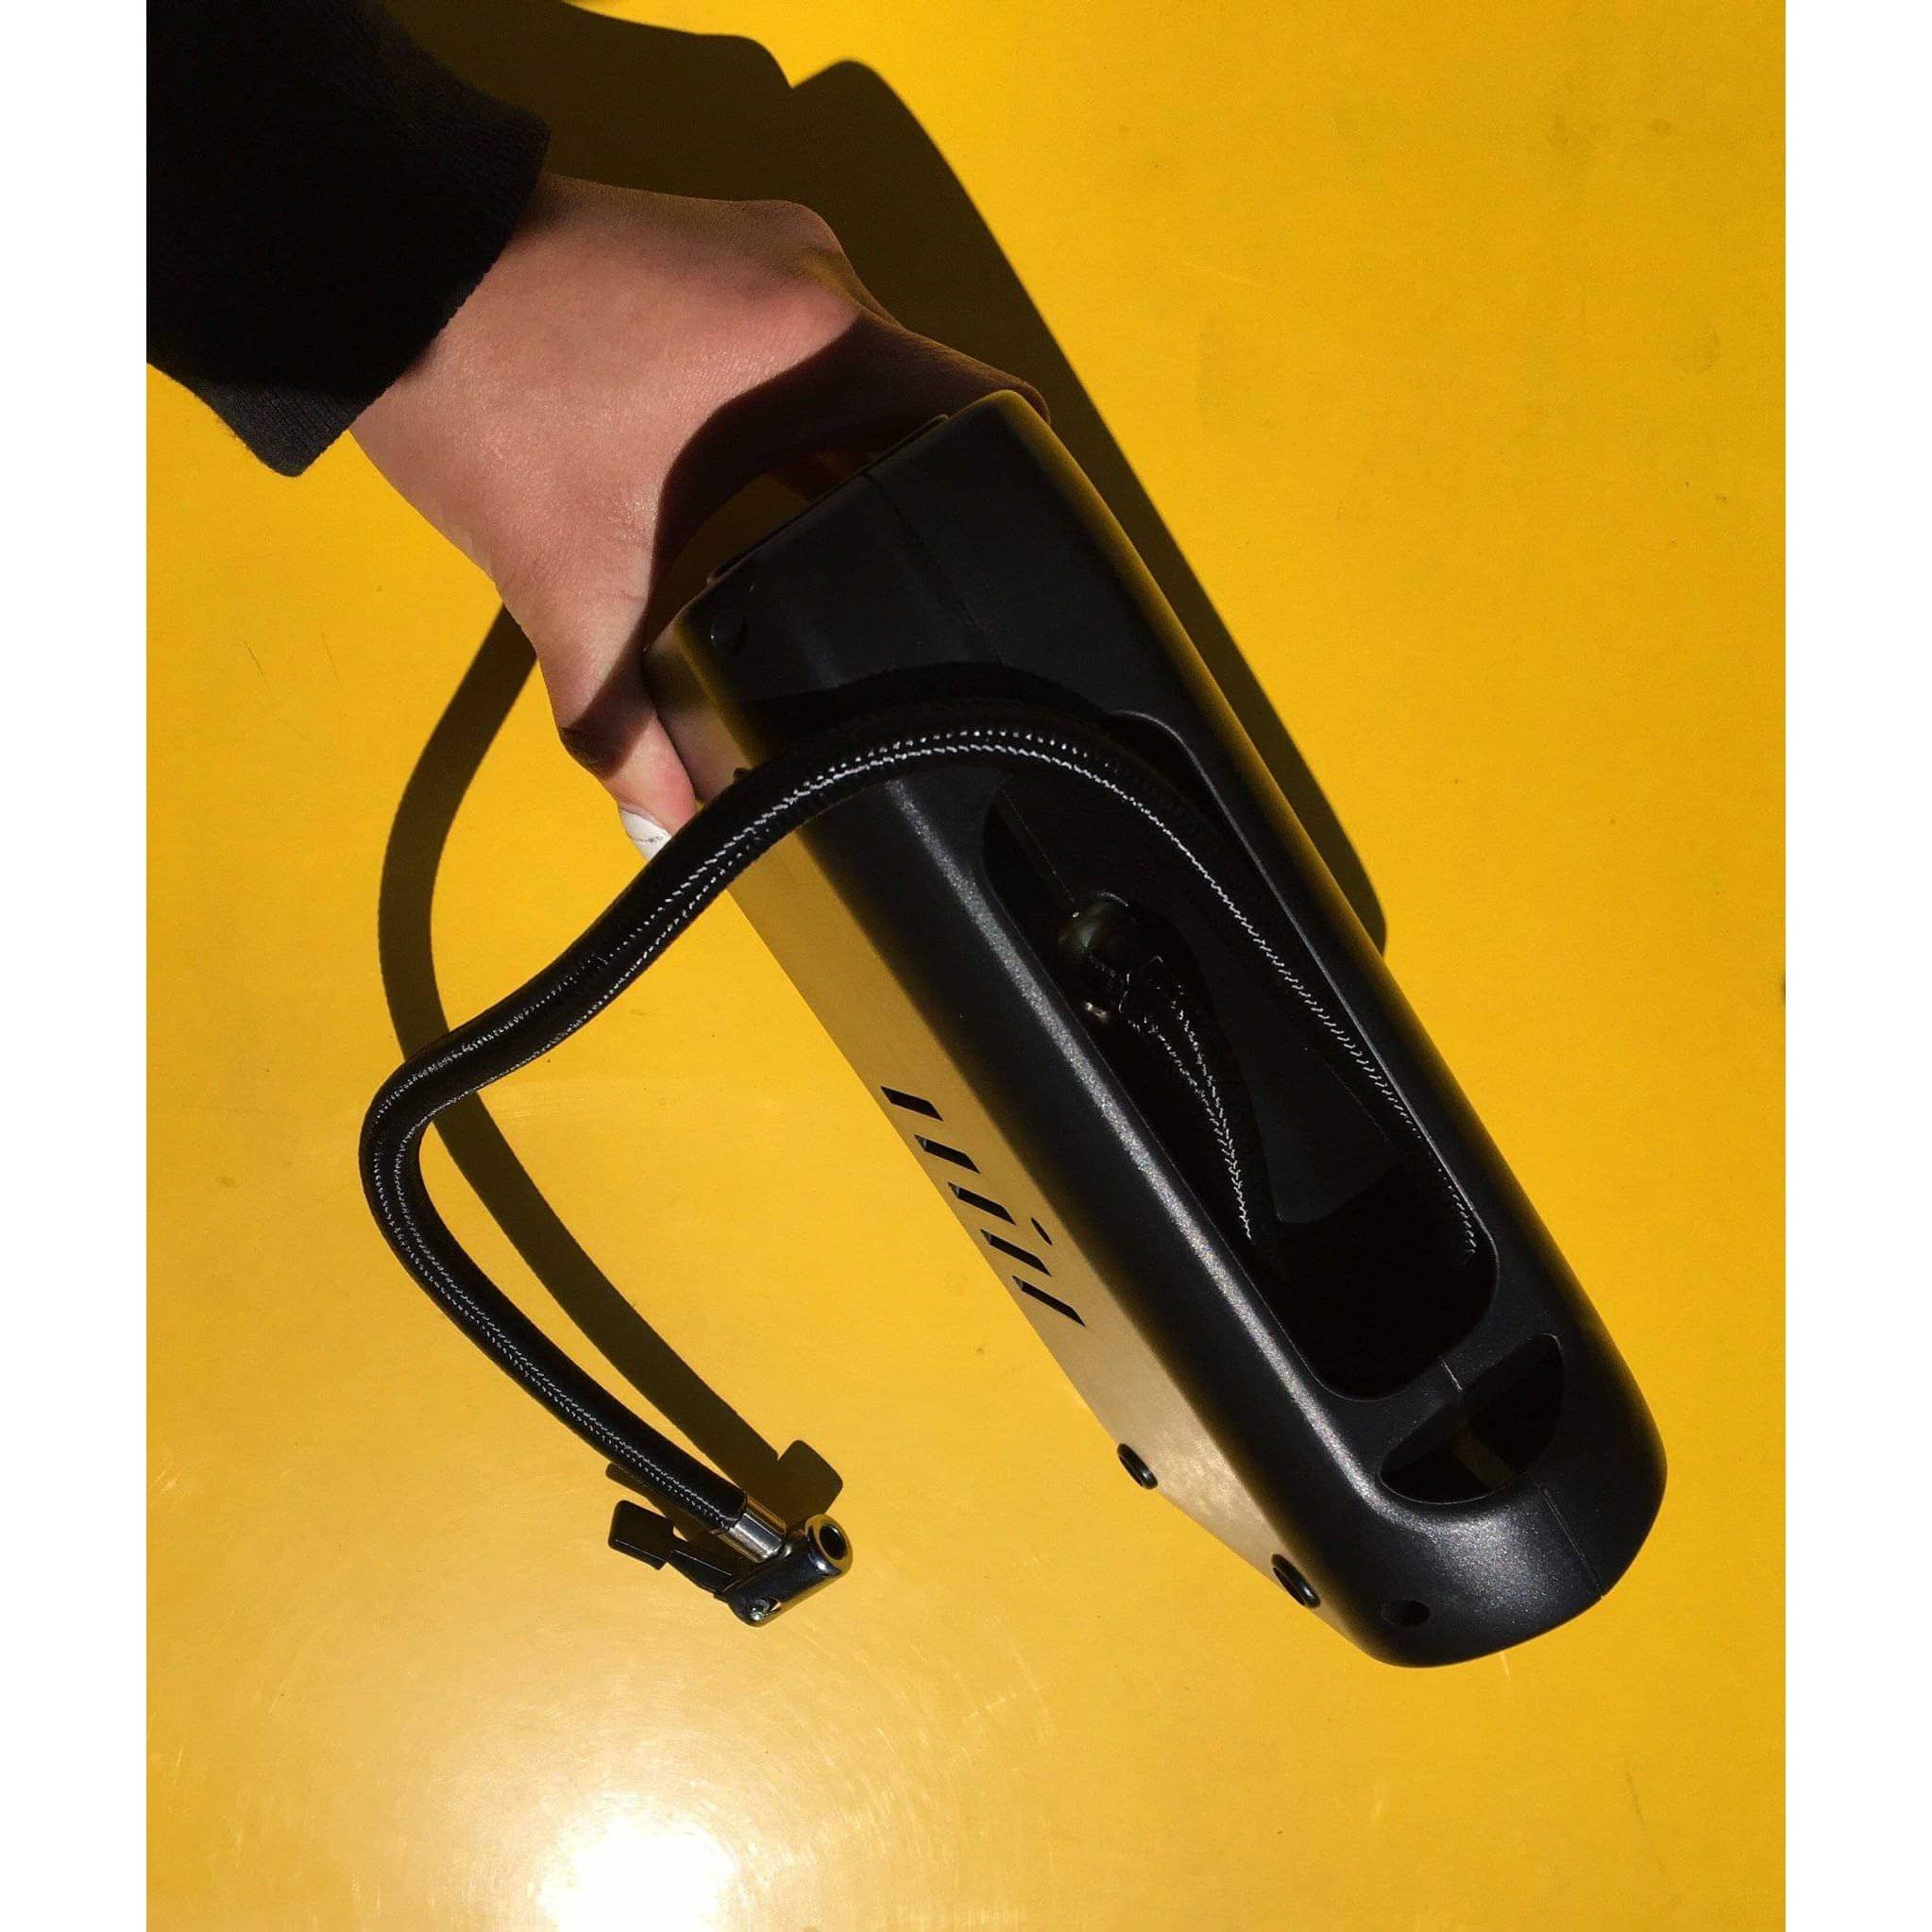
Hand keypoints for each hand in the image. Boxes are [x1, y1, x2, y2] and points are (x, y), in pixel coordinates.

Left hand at [352, 174, 1041, 849]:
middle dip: (923, 499)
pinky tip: (772, 491)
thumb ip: (623, 722)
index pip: (986, 412)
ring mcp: (760, 249)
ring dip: (857, 458)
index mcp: (819, 337)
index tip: (1018, 573)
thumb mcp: (568, 582)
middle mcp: (813, 273)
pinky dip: (805, 415)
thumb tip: (668, 828)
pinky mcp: (710, 247)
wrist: (365, 271)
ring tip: (854, 556)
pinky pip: (804, 343)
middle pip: (924, 406)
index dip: (1016, 500)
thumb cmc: (482, 396)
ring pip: (861, 375)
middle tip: (924, 597)